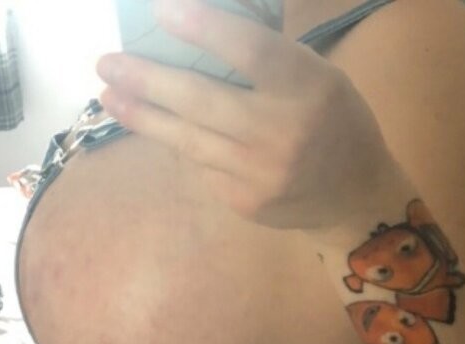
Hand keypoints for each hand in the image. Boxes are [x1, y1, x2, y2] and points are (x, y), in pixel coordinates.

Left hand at [95, 0, 396, 229]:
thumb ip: (270, 59)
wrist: (357, 200)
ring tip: (110, 96)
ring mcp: (262, 174)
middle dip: (147, 79)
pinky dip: (185, 146)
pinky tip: (168, 132)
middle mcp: (284, 134)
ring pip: (188, 139)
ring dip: (143, 115)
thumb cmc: (335, 124)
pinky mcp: (247, 202)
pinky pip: (202, 166)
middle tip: (107, 63)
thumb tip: (196, 32)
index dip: (203, 30)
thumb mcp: (319, 78)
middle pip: (201, 100)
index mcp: (310, 90)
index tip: (161, 11)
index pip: (251, 52)